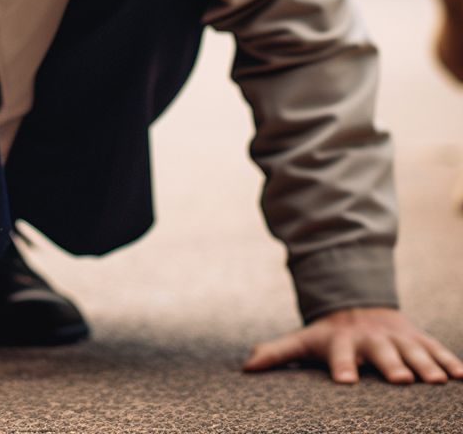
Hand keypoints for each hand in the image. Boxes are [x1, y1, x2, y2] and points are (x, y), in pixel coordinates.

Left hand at [243, 307, 462, 383]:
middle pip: (381, 351)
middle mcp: (371, 339)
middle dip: (391, 363)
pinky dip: (449, 360)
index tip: (345, 381)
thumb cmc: (328, 334)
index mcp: (342, 341)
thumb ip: (277, 353)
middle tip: (400, 379)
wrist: (358, 306)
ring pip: (413, 350)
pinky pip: (436, 349)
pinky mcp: (418, 340)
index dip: (342, 366)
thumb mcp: (303, 340)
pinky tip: (461, 376)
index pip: (339, 354)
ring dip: (425, 363)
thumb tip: (246, 367)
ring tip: (436, 380)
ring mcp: (396, 338)